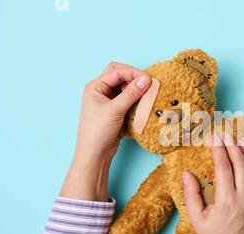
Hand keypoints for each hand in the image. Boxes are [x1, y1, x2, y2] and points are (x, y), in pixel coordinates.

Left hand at [60, 62, 150, 201]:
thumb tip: (146, 79)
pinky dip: (136, 98)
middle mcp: (101, 91)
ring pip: (125, 87)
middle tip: (147, 84)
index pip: (116, 71)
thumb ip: (131, 93)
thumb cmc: (98, 131)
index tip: (148, 79)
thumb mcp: (115, 110)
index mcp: (95, 87)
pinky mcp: (116, 110)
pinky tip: (143, 103)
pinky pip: (128, 98)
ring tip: (147, 94)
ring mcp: (108, 100)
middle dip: (134, 77)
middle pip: (120, 75)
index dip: (133, 73)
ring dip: (136, 89)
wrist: (95, 153)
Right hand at [183, 134, 243, 233]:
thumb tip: (186, 173)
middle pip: (241, 163)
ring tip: (241, 141)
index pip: (223, 166)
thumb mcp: (197, 219)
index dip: (218, 149)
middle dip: (232, 145)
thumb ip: (191, 195)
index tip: (214, 138)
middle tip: (226, 134)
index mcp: (226, 201)